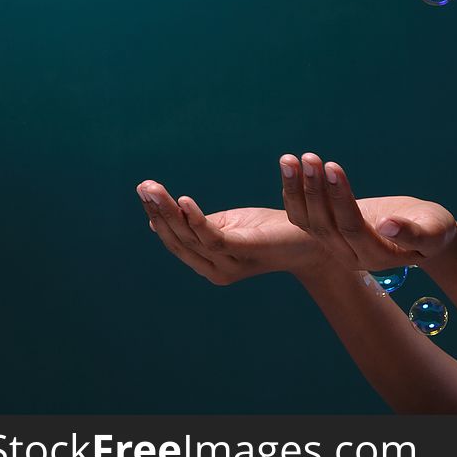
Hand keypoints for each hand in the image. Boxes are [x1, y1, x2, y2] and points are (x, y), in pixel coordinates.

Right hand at [136, 180, 321, 284]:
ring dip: (169, 213)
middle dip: (158, 212)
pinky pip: (214, 239)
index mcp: (208, 262)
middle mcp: (214, 270)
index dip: (158, 216)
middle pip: (177, 240)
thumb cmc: (269, 229)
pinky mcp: (246, 253)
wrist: (313, 239)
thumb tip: (161, 217)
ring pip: (190, 239)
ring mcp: (230, 266)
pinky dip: (196, 220)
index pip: (174, 239)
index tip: (144, 190)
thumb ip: (200, 225)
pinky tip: (184, 201)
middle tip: (144, 186)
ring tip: (154, 189)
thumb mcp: (229, 225)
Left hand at [280, 152, 456, 271]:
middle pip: (325, 224)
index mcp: (376, 256)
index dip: (340, 198)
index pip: (352, 227)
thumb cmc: (434, 229)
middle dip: (315, 190)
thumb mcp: (433, 232)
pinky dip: (293, 192)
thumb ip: (412, 234)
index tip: (333, 167)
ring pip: (308, 221)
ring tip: (291, 159)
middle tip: (310, 158)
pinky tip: (290, 166)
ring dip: (298, 189)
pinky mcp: (328, 233)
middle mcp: (350, 255)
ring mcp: (336, 246)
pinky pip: (303, 216)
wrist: (423, 233)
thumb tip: (387, 225)